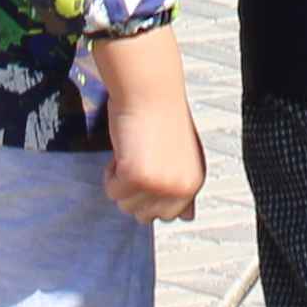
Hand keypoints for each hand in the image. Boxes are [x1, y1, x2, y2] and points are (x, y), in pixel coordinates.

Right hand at [96, 31, 205, 223]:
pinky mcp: (136, 177)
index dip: (153, 196)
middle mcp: (181, 187)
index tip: (149, 176)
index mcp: (195, 181)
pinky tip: (123, 150)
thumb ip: (181, 187)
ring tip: (133, 152)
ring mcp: (160, 184)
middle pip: (145, 216)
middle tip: (140, 160)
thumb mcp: (181, 157)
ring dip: (121, 181)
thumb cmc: (162, 114)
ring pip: (125, 205)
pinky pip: (112, 190)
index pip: (172, 216)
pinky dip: (110, 172)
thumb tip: (186, 217)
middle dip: (135, 191)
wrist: (150, 89)